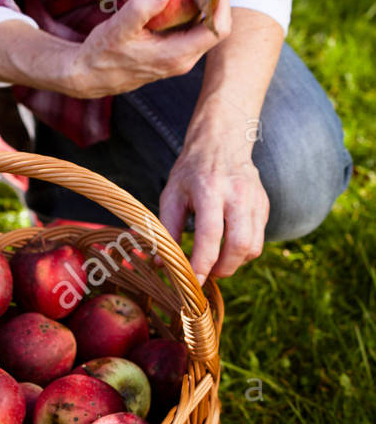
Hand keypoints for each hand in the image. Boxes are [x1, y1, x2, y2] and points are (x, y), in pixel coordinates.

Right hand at [66, 0, 232, 98]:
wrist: (89, 76)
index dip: (221, 3)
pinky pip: (190, 33)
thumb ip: (140, 9)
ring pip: (203, 30)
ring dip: (202, 7)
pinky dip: (190, 14)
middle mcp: (183, 60)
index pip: (218, 29)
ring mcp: (178, 59)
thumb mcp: (117, 29)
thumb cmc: (102, 54)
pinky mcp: (170, 56)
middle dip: (214, 1)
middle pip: (215, 28)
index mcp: (177, 55)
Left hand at [158, 127, 269, 284]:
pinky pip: (258, 239)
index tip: (193, 280)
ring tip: (216, 261)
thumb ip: (166, 229)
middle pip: (240, 244)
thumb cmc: (191, 171)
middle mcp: (237, 195)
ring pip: (253, 247)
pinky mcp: (264, 206)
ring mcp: (255, 200)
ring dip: (234, 263)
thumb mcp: (172, 194)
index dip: (202, 262)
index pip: (210, 234)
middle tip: (207, 273)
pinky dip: (243, 251)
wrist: (222, 142)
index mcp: (209, 189)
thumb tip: (159, 262)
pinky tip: (227, 246)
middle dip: (223, 269)